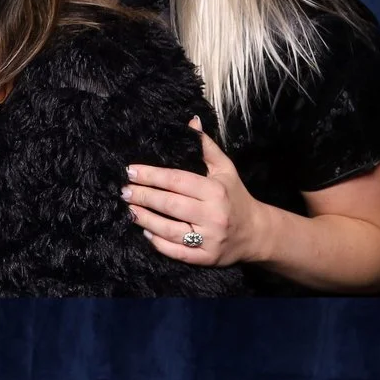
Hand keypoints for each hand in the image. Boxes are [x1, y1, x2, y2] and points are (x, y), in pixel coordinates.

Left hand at [128, 120, 263, 265]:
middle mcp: (213, 215)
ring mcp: (209, 238)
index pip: (176, 180)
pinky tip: (145, 232)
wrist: (257, 233)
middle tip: (123, 191)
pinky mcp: (205, 258)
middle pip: (169, 204)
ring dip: (144, 219)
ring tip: (129, 210)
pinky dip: (157, 242)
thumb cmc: (235, 197)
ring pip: (168, 229)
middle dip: (142, 196)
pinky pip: (175, 251)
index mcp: (215, 191)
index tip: (130, 171)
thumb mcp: (225, 170)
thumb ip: (206, 147)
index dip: (151, 175)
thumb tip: (190, 121)